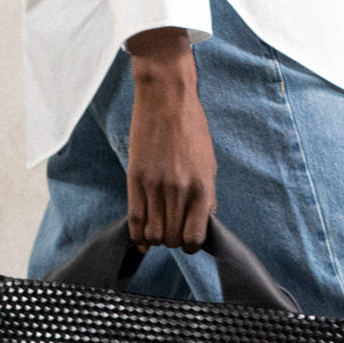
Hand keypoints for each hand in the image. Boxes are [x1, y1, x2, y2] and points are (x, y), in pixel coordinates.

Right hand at [124, 28, 216, 253]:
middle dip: (172, 241)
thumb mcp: (209, 164)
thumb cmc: (191, 129)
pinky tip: (140, 234)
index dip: (190, 245)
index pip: (194, 237)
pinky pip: (134, 218)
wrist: (167, 98)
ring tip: (157, 227)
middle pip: (172, 239)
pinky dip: (136, 233)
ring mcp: (156, 185)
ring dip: (155, 237)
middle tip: (171, 230)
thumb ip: (207, 197)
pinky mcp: (135, 178)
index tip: (187, 239)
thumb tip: (201, 225)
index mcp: (202, 188)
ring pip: (153, 233)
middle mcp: (179, 190)